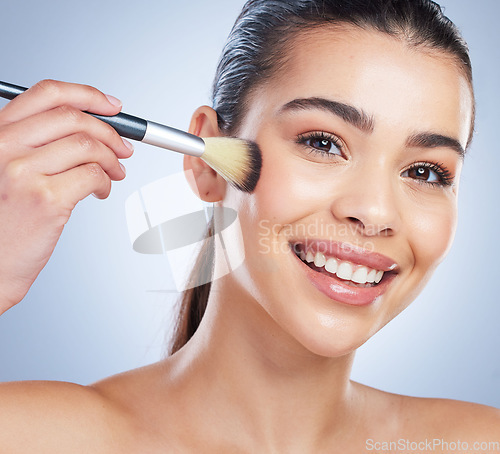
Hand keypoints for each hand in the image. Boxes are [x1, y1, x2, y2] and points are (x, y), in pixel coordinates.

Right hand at [0, 79, 132, 313]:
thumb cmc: (3, 219)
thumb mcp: (8, 167)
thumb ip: (39, 143)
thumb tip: (91, 128)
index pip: (48, 93)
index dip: (88, 95)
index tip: (111, 106)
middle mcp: (4, 145)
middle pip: (74, 118)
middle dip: (110, 132)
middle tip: (123, 148)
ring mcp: (23, 171)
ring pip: (89, 147)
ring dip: (112, 160)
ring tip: (114, 173)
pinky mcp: (45, 198)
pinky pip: (93, 176)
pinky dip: (106, 182)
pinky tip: (100, 191)